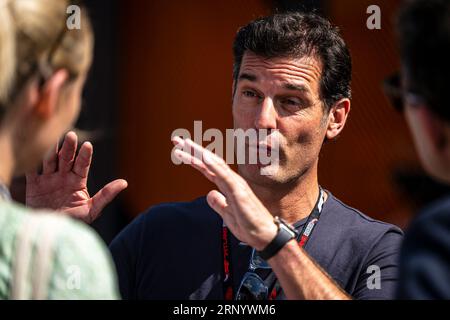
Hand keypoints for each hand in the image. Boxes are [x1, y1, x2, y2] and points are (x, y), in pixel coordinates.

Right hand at [26, 131, 127, 223]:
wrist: (50, 234)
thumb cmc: (73, 222)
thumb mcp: (91, 210)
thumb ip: (106, 195)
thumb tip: (125, 183)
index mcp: (78, 181)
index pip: (83, 165)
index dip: (85, 155)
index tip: (87, 145)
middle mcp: (64, 177)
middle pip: (66, 159)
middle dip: (69, 147)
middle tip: (71, 135)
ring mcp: (48, 179)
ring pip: (50, 160)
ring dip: (51, 149)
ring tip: (52, 137)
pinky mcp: (33, 185)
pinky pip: (31, 170)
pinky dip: (30, 161)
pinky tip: (31, 149)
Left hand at [172, 136, 276, 250]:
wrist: (264, 235)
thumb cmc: (249, 225)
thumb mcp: (227, 215)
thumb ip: (218, 203)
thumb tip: (210, 194)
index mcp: (227, 185)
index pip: (207, 168)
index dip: (193, 159)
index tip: (179, 150)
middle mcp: (231, 181)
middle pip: (209, 162)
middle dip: (192, 150)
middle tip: (176, 140)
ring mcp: (235, 184)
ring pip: (214, 164)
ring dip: (199, 153)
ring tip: (184, 144)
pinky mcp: (239, 191)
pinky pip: (224, 175)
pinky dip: (213, 165)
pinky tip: (204, 157)